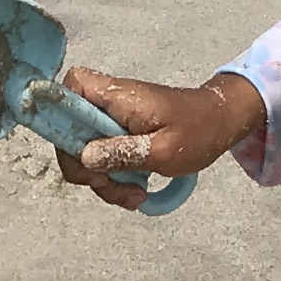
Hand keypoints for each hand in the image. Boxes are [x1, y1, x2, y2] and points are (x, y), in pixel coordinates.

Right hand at [55, 68, 262, 208]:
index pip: (71, 85)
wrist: (220, 124)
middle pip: (70, 130)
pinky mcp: (120, 135)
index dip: (60, 111)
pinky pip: (102, 158)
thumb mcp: (164, 149)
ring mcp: (113, 121)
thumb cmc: (198, 130)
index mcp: (117, 96)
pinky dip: (113, 179)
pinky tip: (134, 192)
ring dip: (101, 180)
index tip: (75, 147)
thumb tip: (85, 157)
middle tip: (111, 185)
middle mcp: (108, 104)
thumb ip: (124, 152)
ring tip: (133, 195)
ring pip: (85, 151)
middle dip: (84, 166)